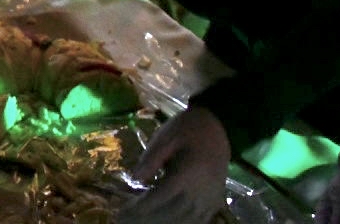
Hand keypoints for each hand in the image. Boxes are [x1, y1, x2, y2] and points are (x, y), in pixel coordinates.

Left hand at [118, 107, 230, 223]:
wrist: (218, 127)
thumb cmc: (187, 129)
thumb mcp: (165, 137)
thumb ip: (150, 159)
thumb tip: (133, 179)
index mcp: (187, 173)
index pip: (160, 197)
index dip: (140, 208)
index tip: (122, 214)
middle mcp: (201, 191)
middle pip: (171, 214)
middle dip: (147, 219)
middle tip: (125, 220)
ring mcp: (210, 198)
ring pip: (185, 221)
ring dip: (163, 223)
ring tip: (141, 221)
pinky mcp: (215, 201)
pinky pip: (200, 220)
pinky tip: (166, 222)